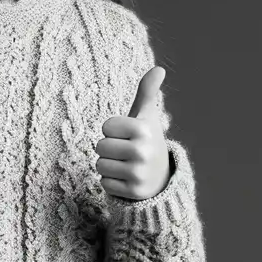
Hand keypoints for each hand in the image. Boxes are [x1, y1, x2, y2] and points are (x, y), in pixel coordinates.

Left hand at [95, 65, 170, 202]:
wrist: (162, 178)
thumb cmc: (146, 141)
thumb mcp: (146, 117)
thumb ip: (147, 92)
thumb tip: (159, 68)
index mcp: (144, 130)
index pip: (106, 126)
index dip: (113, 131)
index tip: (128, 135)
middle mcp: (143, 152)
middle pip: (100, 146)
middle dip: (109, 149)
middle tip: (127, 153)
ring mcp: (139, 174)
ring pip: (99, 165)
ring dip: (109, 166)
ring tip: (127, 166)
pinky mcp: (133, 192)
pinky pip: (104, 183)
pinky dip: (112, 182)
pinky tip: (127, 180)